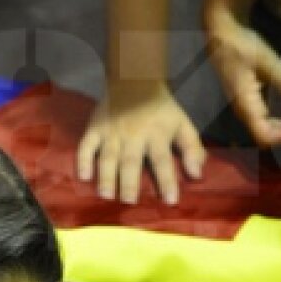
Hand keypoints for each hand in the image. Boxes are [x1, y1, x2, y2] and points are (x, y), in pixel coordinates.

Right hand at [77, 83, 206, 205]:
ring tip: (106, 195)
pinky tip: (84, 176)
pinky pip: (86, 145)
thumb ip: (192, 148)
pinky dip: (83, 160)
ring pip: (108, 156)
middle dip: (130, 182)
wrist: (134, 80)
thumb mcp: (182, 123)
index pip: (162, 161)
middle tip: (129, 202)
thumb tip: (197, 175)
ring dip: (106, 176)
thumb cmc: (161, 109)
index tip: (170, 201)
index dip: (167, 181)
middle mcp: (133, 135)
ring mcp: (112, 132)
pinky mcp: (95, 128)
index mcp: (156, 135)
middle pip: (131, 161)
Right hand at [206, 5, 280, 146]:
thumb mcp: (267, 60)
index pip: (264, 135)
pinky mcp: (246, 100)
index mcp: (246, 104)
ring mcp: (243, 106)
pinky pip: (262, 117)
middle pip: (264, 136)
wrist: (220, 34)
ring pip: (263, 128)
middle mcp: (243, 111)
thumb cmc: (240, 46)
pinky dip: (277, 116)